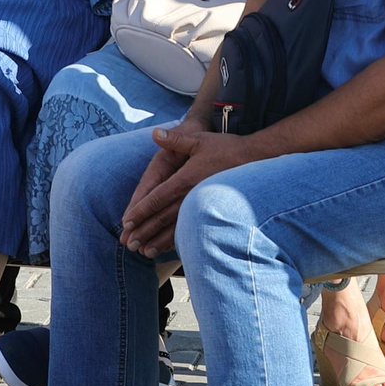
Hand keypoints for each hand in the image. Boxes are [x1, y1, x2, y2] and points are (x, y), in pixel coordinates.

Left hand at [119, 122, 253, 255]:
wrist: (257, 160)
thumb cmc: (226, 149)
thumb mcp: (199, 140)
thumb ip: (175, 139)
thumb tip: (154, 133)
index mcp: (185, 180)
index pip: (157, 198)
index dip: (141, 211)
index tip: (127, 223)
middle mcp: (191, 196)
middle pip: (163, 218)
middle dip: (144, 231)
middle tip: (129, 243)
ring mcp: (202, 207)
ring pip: (176, 228)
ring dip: (159, 241)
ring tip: (144, 252)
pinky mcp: (212, 213)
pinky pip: (192, 229)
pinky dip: (178, 240)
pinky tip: (169, 249)